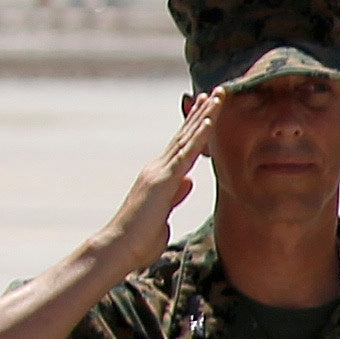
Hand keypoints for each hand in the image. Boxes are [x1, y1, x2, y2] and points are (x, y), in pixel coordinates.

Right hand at [102, 101, 216, 260]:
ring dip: (204, 115)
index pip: (183, 147)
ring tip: (218, 96)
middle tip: (218, 92)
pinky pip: (185, 153)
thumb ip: (176, 194)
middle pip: (185, 135)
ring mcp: (160, 171)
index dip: (196, 127)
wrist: (120, 246)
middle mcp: (159, 168)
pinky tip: (209, 120)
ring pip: (186, 138)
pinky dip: (198, 136)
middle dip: (202, 112)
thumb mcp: (165, 211)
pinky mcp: (162, 179)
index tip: (209, 109)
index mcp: (161, 177)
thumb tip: (188, 180)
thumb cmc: (140, 237)